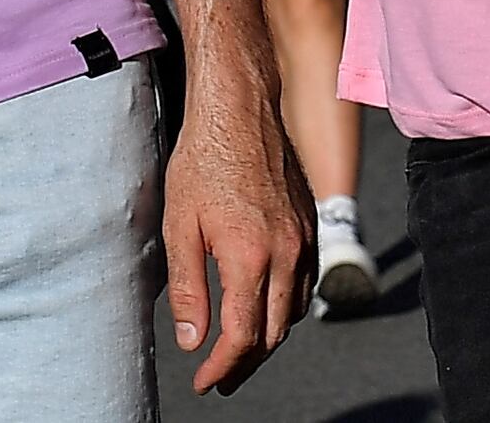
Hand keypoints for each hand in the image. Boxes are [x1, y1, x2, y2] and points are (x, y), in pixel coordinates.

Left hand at [157, 84, 305, 393]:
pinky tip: (264, 306)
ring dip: (268, 337)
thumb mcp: (179, 226)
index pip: (242, 337)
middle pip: (273, 333)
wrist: (240, 108)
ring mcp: (303, 238)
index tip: (203, 381)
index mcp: (250, 257)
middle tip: (220, 377)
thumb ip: (188, 289)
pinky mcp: (309, 223)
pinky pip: (305, 282)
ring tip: (239, 350)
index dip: (221, 368)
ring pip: (295, 311)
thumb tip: (191, 341)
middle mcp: (286, 253)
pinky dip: (286, 307)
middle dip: (246, 363)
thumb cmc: (203, 160)